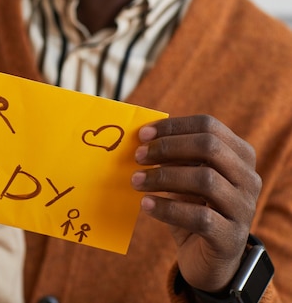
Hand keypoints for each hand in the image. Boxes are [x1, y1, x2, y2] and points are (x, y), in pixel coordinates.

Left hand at [130, 115, 260, 292]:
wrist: (208, 258)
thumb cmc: (192, 207)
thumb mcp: (185, 178)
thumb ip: (174, 157)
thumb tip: (142, 138)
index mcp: (239, 155)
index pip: (209, 126)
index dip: (173, 127)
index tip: (142, 135)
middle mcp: (248, 178)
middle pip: (209, 147)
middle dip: (168, 148)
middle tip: (138, 156)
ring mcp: (243, 208)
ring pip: (205, 180)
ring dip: (163, 177)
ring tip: (136, 181)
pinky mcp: (230, 237)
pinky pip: (198, 217)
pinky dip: (167, 208)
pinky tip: (145, 205)